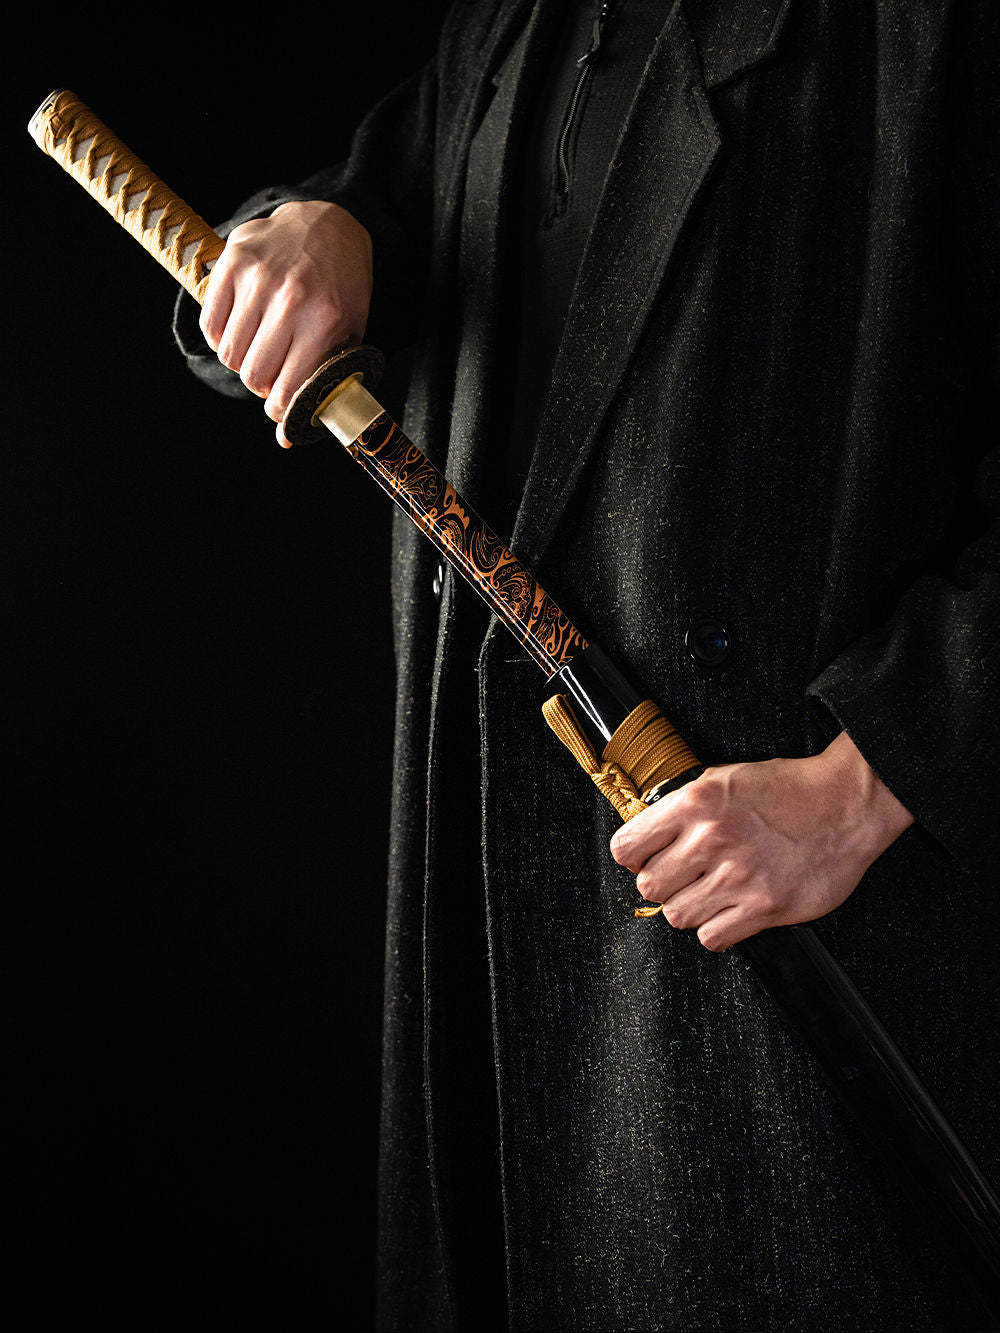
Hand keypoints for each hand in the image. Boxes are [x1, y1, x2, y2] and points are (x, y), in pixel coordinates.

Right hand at [199, 200, 372, 446]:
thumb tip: (284, 439)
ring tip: (257, 349)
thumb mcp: (349, 333)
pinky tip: (240, 330)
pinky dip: (220, 337)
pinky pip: (211, 323)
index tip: (278, 409)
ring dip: (241, 361)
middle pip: (252, 374)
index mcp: (324, 321)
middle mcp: (290, 299)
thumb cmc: (342, 287)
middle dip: (260, 384)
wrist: (329, 225)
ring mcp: (258, 278)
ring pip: (229, 352)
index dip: (279, 409)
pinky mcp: (232, 262)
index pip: (287, 389)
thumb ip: (324, 382)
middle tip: (270, 374)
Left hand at [609, 730, 914, 950]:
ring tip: (709, 893)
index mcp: (695, 803)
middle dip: (661, 883)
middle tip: (683, 877)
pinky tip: (729, 911)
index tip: (645, 859)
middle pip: (649, 886)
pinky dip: (715, 929)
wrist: (847, 802)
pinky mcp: (765, 907)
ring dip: (688, 908)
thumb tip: (649, 835)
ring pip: (676, 915)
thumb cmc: (788, 788)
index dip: (633, 857)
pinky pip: (711, 937)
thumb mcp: (724, 778)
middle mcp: (711, 839)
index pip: (626, 847)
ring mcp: (738, 876)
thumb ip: (684, 807)